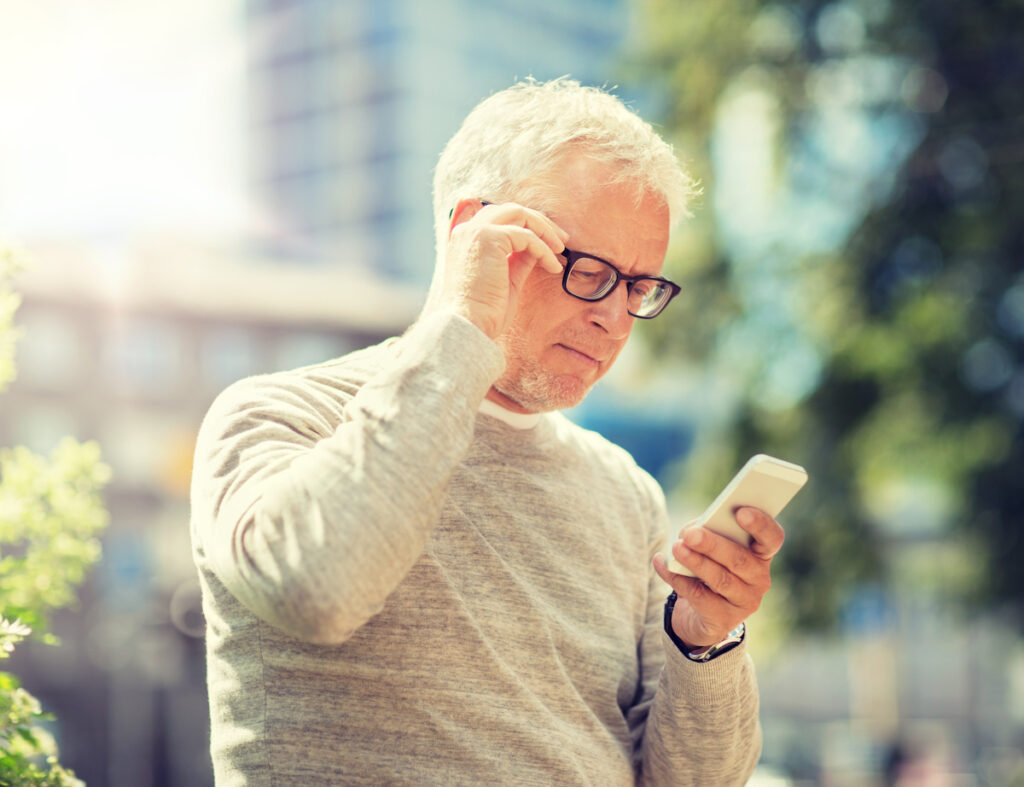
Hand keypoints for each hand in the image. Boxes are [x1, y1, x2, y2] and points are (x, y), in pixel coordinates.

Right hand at [425, 200, 567, 338]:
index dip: (526, 225)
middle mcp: (467, 230)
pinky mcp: (488, 237)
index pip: (499, 218)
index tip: (548, 241)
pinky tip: (553, 267)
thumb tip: (537, 249)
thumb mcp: (506, 280)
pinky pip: (526, 236)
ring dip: (545, 230)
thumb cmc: (484, 312)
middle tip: (561, 240)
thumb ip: (518, 260)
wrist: (467, 325)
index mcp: (466, 240)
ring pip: (520, 214)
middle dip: (539, 222)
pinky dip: (544, 249)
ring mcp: (476, 231)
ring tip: (561, 249)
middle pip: (511, 210)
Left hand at [652, 507, 784, 649]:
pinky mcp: (723, 620)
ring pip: (720, 580)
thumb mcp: (712, 548)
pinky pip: (699, 597)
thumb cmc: (710, 567)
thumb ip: (708, 533)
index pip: (771, 538)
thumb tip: (692, 531)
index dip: (760, 524)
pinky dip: (677, 578)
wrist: (701, 614)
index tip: (741, 512)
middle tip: (691, 534)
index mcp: (760, 554)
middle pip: (739, 559)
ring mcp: (744, 602)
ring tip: (676, 548)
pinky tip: (661, 564)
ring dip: (696, 562)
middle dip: (713, 545)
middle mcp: (759, 579)